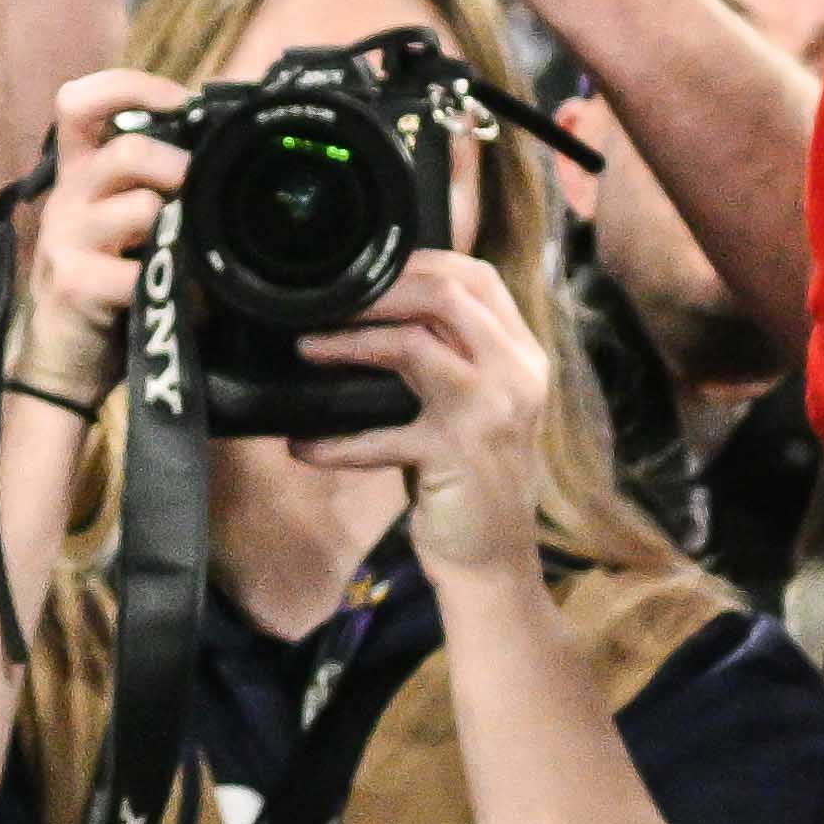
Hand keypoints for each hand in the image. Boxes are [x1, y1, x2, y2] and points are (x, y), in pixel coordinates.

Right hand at [9, 66, 189, 405]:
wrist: (61, 360)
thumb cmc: (102, 284)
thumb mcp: (117, 222)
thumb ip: (148, 185)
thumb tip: (213, 151)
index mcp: (77, 173)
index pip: (80, 102)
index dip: (130, 86)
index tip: (180, 100)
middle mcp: (65, 197)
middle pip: (127, 152)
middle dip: (178, 168)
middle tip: (199, 195)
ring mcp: (66, 239)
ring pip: (142, 207)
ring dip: (179, 232)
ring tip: (189, 258)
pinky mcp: (75, 283)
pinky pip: (142, 272)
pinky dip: (180, 288)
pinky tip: (189, 302)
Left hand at [282, 249, 546, 576]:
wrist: (493, 560)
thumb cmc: (471, 476)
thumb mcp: (475, 404)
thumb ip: (449, 354)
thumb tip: (377, 306)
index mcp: (521, 354)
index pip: (477, 278)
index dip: (418, 262)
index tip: (368, 268)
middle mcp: (515, 374)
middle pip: (446, 294)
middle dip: (378, 289)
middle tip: (326, 299)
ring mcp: (488, 413)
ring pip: (413, 346)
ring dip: (350, 343)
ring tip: (305, 347)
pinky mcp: (454, 456)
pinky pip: (380, 436)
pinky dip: (335, 441)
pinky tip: (302, 445)